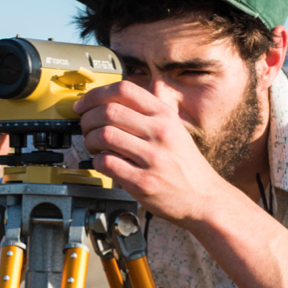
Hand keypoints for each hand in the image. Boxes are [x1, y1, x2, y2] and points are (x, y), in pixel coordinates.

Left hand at [74, 81, 222, 222]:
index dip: (96, 94)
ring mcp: (152, 157)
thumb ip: (147, 114)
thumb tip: (106, 103)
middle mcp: (160, 132)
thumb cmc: (184, 165)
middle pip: (108, 111)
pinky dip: (96, 161)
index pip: (124, 90)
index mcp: (165, 115)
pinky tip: (103, 162)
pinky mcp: (143, 182)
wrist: (203, 197)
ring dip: (89, 140)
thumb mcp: (174, 128)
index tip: (83, 104)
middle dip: (87, 118)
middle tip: (85, 127)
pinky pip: (106, 163)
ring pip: (104, 135)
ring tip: (94, 147)